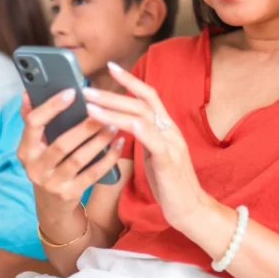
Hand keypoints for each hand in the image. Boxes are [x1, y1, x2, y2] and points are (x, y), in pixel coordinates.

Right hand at [16, 89, 122, 216]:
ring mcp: (52, 183)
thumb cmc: (46, 164)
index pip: (33, 123)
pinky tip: (119, 143)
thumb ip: (32, 119)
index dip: (51, 107)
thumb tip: (28, 91)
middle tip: (103, 111)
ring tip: (114, 125)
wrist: (50, 205)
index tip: (72, 92)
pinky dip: (109, 158)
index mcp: (25, 150)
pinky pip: (93, 174)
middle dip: (84, 127)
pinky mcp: (70, 194)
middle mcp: (35, 168)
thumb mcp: (34, 145)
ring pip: (79, 159)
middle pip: (61, 144)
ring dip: (99, 141)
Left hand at [82, 61, 207, 231]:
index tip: (111, 67)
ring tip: (89, 104)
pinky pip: (151, 139)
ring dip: (113, 108)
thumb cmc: (169, 184)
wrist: (191, 210)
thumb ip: (143, 137)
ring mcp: (171, 144)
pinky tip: (119, 123)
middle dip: (112, 93)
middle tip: (87, 88)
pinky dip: (134, 128)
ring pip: (141, 116)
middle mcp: (170, 130)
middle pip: (141, 102)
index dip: (131, 80)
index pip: (149, 96)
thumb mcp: (154, 155)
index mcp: (166, 128)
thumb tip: (122, 124)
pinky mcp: (168, 160)